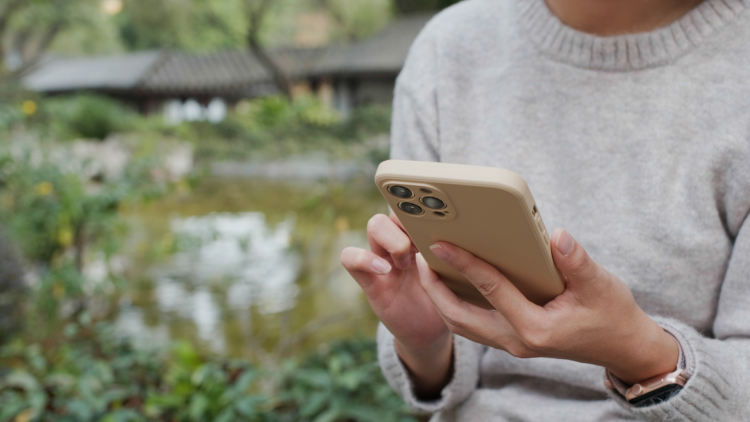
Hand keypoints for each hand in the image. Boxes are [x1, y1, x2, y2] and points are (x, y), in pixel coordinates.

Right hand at [340, 213, 452, 396]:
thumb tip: (479, 231)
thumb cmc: (450, 300)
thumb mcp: (462, 273)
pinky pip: (350, 258)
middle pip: (396, 207)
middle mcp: (401, 242)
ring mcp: (383, 259)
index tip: (439, 216)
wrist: (432, 332)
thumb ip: (462, 253)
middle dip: (409, 219)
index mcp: (424, 236)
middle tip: (424, 243)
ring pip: (375, 225)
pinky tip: (385, 270)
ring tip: (407, 261)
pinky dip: (363, 258)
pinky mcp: (369, 281)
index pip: (419, 205)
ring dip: (393, 238)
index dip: (424, 204)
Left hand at [419, 228, 677, 384]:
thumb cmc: (613, 315)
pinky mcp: (513, 339)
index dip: (463, 263)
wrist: (624, 348)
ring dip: (440, 299)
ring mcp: (512, 344)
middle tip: (418, 257)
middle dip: (434, 288)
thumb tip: (555, 236)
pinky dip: (457, 305)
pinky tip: (452, 283)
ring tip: (427, 268)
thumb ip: (576, 261)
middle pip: (460, 317)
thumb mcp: (601, 285)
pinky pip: (474, 325)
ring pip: (462, 325)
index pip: (490, 290)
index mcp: (535, 328)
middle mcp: (517, 340)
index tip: (439, 244)